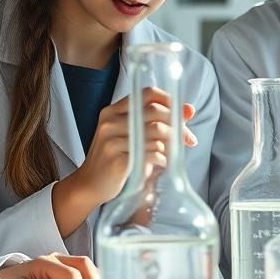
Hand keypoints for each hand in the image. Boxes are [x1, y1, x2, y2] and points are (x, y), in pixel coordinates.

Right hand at [61, 89, 196, 204]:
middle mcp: (110, 121)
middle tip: (189, 138)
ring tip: (174, 153)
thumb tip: (189, 110)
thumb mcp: (131, 135)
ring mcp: (112, 139)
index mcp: (113, 111)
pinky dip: (163, 157)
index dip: (170, 100)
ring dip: (172, 143)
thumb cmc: (115, 158)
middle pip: (155, 111)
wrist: (90, 184)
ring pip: (156, 132)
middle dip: (178, 124)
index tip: (185, 113)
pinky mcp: (117, 159)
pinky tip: (162, 162)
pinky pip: (151, 153)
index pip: (147, 93)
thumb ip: (155, 122)